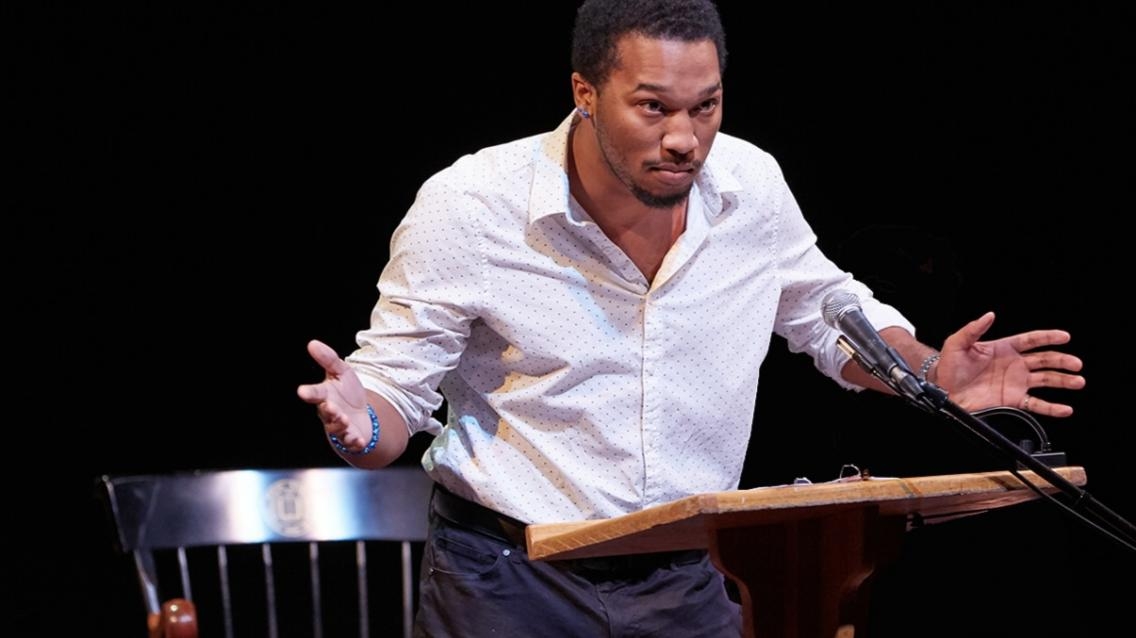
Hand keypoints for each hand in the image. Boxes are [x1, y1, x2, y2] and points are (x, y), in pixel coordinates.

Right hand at [296, 339, 372, 450]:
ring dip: (340, 425)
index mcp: (325, 396)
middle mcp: (329, 413)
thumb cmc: (348, 392)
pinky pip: (350, 442)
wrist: (362, 414)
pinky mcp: (351, 438)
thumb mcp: (342, 372)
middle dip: (328, 410)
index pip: (315, 393)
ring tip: (345, 420)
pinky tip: (358, 440)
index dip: (309, 392)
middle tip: (330, 406)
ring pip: (337, 428)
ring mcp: (340, 427)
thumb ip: (328, 359)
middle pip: (326, 413)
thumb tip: (312, 343)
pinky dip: (354, 442)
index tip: (302, 391)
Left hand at [936, 312, 1085, 416]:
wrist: (942, 389)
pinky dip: (1052, 408)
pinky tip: (1066, 409)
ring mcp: (1016, 383)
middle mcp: (1014, 364)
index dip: (1048, 338)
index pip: (1031, 340)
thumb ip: (973, 329)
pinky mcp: (1013, 400)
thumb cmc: (949, 365)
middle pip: (1044, 360)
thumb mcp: (957, 343)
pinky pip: (1036, 404)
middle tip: (1076, 364)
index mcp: (1004, 348)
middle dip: (1062, 361)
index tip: (1065, 336)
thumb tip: (989, 315)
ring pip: (1046, 380)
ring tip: (1078, 381)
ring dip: (1063, 381)